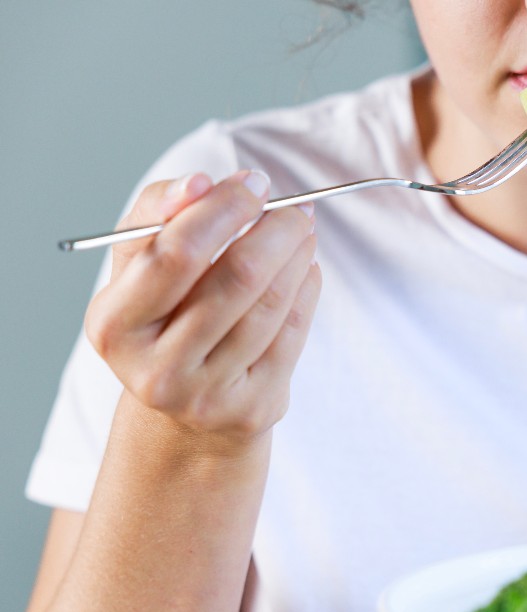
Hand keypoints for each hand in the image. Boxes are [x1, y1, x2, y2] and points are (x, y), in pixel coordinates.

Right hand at [85, 170, 321, 446]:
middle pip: (236, 278)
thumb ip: (157, 214)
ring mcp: (207, 394)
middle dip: (274, 230)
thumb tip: (201, 184)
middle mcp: (156, 367)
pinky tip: (306, 267)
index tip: (254, 183)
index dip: (222, 210)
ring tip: (302, 230)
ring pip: (270, 305)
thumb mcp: (139, 268)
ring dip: (296, 256)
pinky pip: (291, 333)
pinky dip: (306, 289)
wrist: (184, 406)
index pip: (175, 253)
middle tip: (294, 206)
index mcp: (115, 325)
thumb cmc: (162, 315)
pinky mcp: (252, 408)